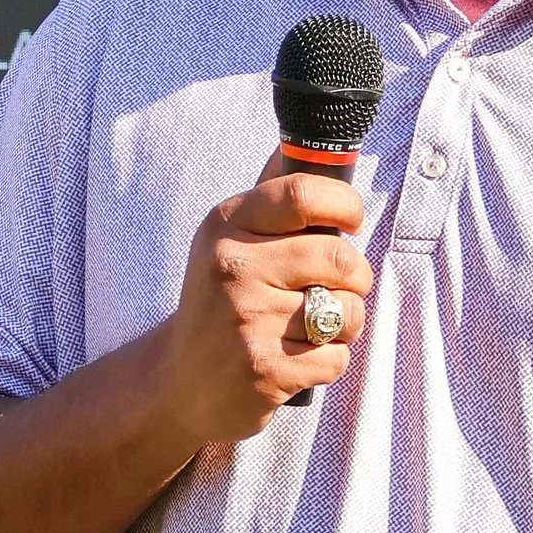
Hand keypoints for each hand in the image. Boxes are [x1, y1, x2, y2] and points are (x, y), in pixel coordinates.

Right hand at [152, 169, 374, 445]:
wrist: (177, 382)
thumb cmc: (217, 304)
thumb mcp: (225, 241)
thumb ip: (271, 202)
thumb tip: (310, 150)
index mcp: (227, 225)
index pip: (304, 194)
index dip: (345, 206)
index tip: (350, 222)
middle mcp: (234, 267)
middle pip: (340, 256)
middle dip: (355, 277)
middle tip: (337, 286)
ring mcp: (248, 320)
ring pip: (347, 311)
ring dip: (345, 323)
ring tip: (314, 326)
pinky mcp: (265, 369)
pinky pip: (337, 357)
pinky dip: (329, 362)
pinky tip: (297, 359)